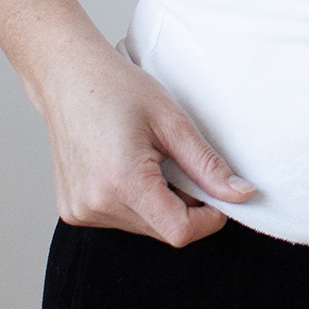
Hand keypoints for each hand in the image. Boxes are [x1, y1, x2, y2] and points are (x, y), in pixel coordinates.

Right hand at [36, 36, 252, 246]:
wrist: (66, 77)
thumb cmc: (117, 89)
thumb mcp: (172, 121)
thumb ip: (207, 165)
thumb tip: (241, 195)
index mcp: (122, 182)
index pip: (179, 232)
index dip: (209, 219)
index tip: (219, 194)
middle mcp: (96, 205)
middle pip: (163, 231)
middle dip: (185, 206)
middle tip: (180, 164)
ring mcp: (80, 211)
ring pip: (144, 227)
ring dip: (160, 204)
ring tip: (149, 160)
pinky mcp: (73, 210)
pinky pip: (121, 219)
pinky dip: (137, 201)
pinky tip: (127, 168)